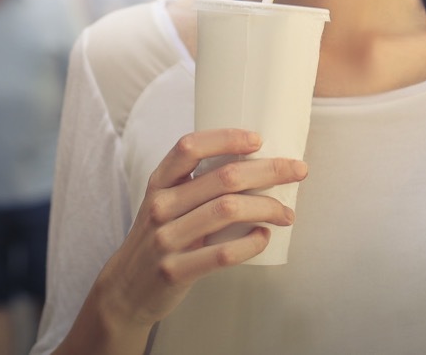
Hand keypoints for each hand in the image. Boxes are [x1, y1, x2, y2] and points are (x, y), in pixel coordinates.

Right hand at [93, 129, 306, 332]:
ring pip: (228, 211)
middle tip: (298, 171)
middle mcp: (161, 206)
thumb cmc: (160, 237)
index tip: (259, 139)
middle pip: (222, 178)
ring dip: (267, 208)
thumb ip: (196, 184)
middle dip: (269, 170)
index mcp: (160, 183)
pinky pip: (223, 253)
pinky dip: (251, 244)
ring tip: (287, 213)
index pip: (189, 147)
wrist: (127, 288)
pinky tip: (264, 237)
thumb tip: (256, 164)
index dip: (226, 138)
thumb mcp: (167, 203)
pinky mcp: (175, 271)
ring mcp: (166, 239)